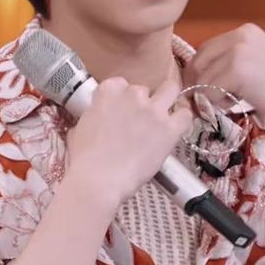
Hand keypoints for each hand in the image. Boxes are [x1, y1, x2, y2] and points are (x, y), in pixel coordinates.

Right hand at [65, 77, 192, 201]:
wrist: (98, 180)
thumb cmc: (83, 158)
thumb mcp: (80, 127)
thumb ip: (93, 114)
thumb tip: (97, 116)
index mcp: (110, 91)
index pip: (120, 84)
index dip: (121, 98)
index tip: (120, 111)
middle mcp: (134, 94)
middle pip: (143, 90)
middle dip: (141, 102)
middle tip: (138, 121)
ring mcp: (154, 110)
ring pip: (170, 90)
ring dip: (167, 99)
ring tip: (164, 115)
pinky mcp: (170, 129)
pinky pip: (185, 115)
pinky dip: (182, 119)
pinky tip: (175, 128)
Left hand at [183, 23, 264, 127]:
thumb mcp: (258, 63)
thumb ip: (233, 61)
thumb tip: (199, 72)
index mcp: (245, 31)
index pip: (207, 48)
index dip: (200, 70)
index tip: (202, 88)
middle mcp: (240, 35)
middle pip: (200, 60)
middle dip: (198, 82)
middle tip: (207, 100)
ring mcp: (238, 51)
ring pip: (202, 77)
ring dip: (210, 95)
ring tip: (230, 102)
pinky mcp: (237, 70)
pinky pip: (209, 90)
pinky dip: (216, 102)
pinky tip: (234, 104)